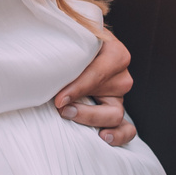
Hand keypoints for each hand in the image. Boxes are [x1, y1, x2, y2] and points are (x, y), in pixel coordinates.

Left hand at [55, 29, 135, 146]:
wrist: (74, 46)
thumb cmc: (71, 40)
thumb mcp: (72, 37)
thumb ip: (67, 47)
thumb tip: (49, 67)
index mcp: (116, 54)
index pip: (97, 75)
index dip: (77, 90)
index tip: (59, 99)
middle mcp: (121, 76)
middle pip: (108, 97)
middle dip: (84, 109)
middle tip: (61, 109)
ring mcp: (119, 96)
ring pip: (115, 116)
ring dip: (91, 120)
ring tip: (72, 118)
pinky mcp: (114, 109)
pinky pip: (126, 129)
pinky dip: (118, 136)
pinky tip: (101, 137)